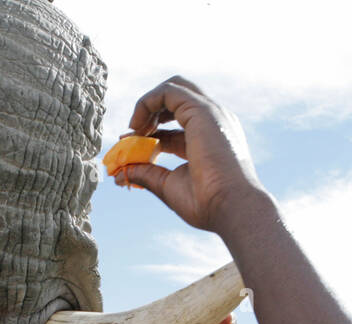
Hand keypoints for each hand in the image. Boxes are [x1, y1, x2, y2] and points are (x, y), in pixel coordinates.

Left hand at [115, 76, 268, 232]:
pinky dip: (147, 103)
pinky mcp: (201, 110)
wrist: (231, 207)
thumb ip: (146, 174)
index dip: (148, 133)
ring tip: (133, 130)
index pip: (174, 127)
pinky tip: (138, 126)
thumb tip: (121, 174)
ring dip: (146, 106)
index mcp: (209, 139)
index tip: (128, 145)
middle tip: (132, 133)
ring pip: (172, 88)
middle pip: (177, 98)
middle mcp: (212, 121)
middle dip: (150, 111)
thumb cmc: (207, 204)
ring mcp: (209, 113)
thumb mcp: (168, 186)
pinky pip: (168, 91)